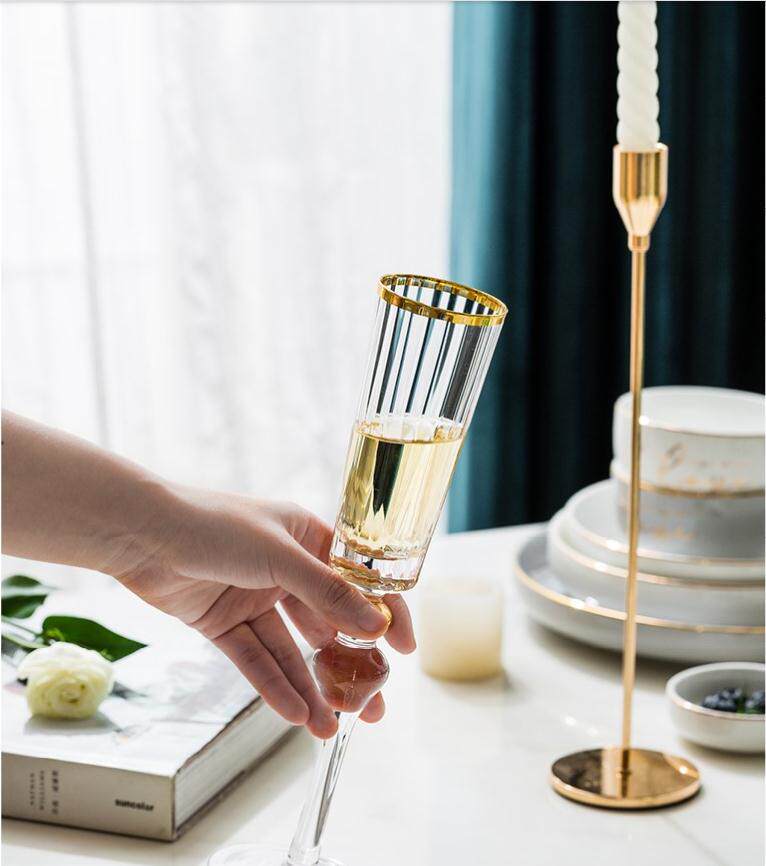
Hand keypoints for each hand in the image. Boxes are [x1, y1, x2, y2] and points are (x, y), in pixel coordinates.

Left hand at [112, 488, 415, 738]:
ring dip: (310, 687)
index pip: (358, 580)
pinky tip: (294, 713)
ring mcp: (254, 598)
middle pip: (326, 624)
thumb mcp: (279, 555)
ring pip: (291, 650)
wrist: (142, 533)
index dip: (385, 612)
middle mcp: (285, 570)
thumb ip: (327, 593)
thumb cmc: (214, 523)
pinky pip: (255, 659)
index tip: (405, 649)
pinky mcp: (223, 623)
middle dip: (348, 666)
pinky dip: (273, 685)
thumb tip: (377, 624)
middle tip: (371, 706)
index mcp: (307, 539)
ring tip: (331, 726)